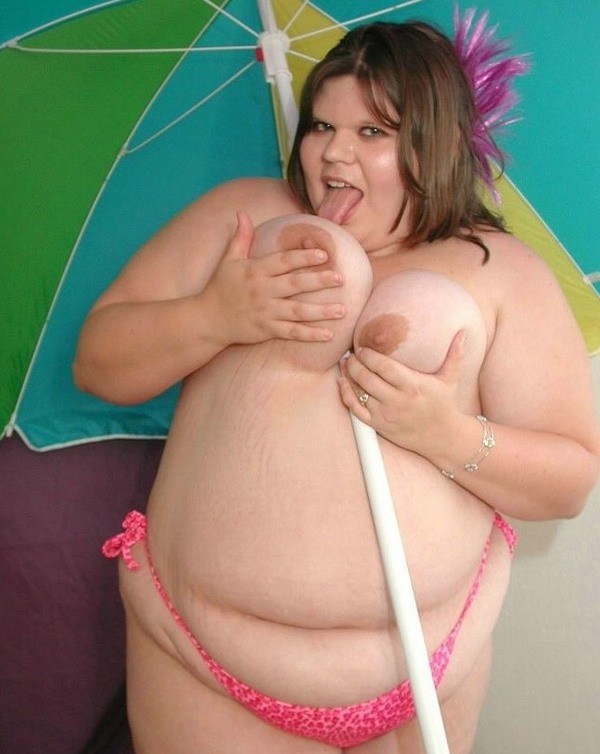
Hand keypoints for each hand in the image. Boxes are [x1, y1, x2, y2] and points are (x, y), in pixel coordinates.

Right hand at [203, 211, 345, 345]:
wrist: (206, 320)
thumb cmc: (220, 288)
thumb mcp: (228, 261)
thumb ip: (241, 238)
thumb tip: (241, 213)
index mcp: (255, 271)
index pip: (283, 261)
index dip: (303, 257)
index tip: (324, 254)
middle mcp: (261, 291)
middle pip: (295, 284)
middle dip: (319, 281)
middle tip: (341, 278)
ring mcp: (265, 312)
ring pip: (297, 311)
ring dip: (321, 311)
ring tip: (343, 309)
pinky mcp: (266, 330)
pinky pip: (291, 332)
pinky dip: (310, 334)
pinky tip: (328, 334)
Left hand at [338, 332, 465, 457]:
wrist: (443, 438)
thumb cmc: (445, 405)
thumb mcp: (450, 379)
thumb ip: (454, 355)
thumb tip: (462, 332)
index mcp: (413, 386)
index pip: (383, 366)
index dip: (369, 355)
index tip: (363, 347)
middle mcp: (397, 401)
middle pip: (366, 377)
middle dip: (354, 363)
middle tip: (351, 354)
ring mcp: (386, 415)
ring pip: (358, 392)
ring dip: (348, 376)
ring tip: (346, 364)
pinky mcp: (379, 426)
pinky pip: (355, 410)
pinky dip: (346, 395)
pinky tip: (343, 383)